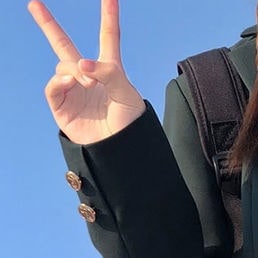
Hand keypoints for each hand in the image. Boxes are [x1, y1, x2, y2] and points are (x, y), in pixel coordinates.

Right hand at [29, 0, 145, 143]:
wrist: (120, 151)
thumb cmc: (131, 124)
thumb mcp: (127, 94)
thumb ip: (108, 73)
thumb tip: (80, 64)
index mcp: (110, 70)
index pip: (108, 37)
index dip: (109, 16)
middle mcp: (88, 77)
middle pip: (64, 44)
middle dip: (48, 25)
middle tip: (34, 4)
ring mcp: (72, 89)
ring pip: (62, 64)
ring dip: (74, 69)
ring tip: (89, 83)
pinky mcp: (61, 104)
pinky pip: (54, 84)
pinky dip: (60, 80)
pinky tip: (71, 83)